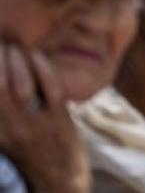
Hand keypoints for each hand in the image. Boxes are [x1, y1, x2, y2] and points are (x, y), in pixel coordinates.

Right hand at [0, 44, 89, 192]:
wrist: (59, 179)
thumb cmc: (28, 153)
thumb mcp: (4, 135)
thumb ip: (1, 111)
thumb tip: (0, 84)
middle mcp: (8, 126)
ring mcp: (34, 122)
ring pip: (19, 83)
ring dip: (14, 59)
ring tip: (12, 45)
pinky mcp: (58, 119)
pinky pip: (49, 86)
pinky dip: (41, 66)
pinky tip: (35, 53)